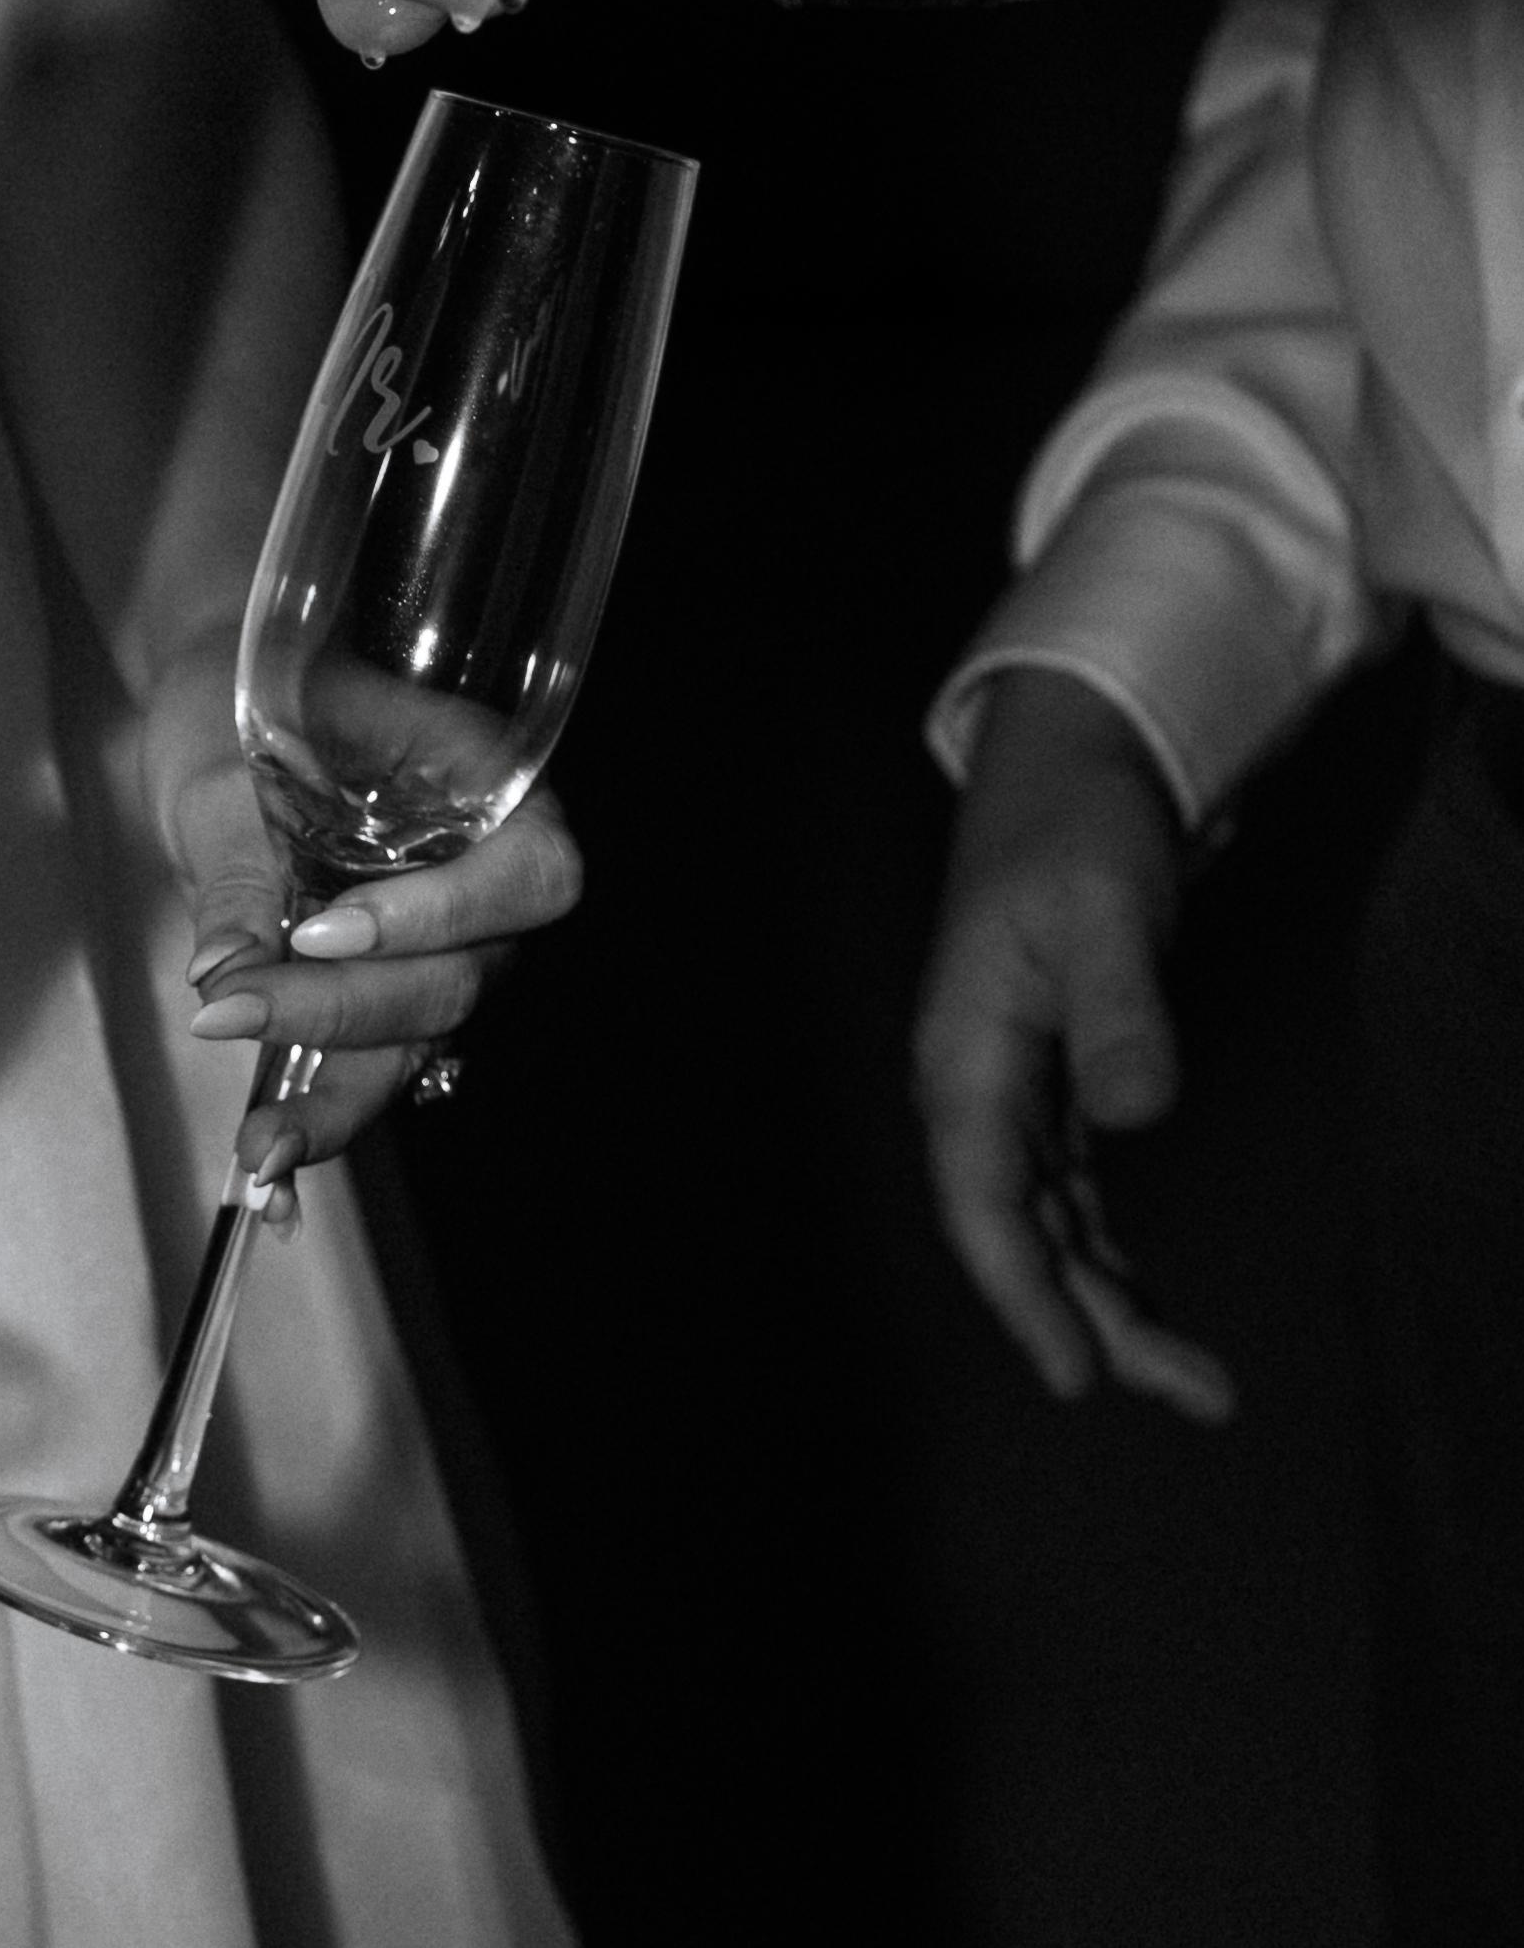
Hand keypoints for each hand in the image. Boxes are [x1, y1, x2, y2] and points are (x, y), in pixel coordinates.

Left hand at [141, 635, 585, 1170]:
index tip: (319, 931)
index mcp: (486, 785)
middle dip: (346, 1010)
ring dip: (339, 1099)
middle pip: (462, 976)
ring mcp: (442, 940)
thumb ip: (240, 865)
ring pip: (420, 1036)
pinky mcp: (385, 987)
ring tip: (260, 1151)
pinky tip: (268, 1174)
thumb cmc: (235, 703)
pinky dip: (323, 1115)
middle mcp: (483, 871)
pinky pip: (375, 1060)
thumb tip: (228, 968)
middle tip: (226, 1012)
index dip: (439, 918)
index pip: (527, 874)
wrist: (212, 698)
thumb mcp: (228, 766)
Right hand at [915, 669, 1233, 1421]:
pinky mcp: (1044, 1081)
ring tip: (1193, 1376)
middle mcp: (972, 1082)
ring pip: (1042, 1223)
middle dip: (1088, 1321)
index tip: (1077, 1375)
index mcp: (966, 1050)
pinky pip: (1065, 1193)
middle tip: (1195, 1393)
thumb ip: (1120, 1010)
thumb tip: (1134, 1116)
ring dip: (1102, 1299)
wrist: (1068, 767)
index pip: (982, 1199)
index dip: (1022, 1295)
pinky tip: (1141, 1297)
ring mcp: (1005, 1086)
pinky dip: (1100, 1250)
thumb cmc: (1077, 827)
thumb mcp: (1109, 905)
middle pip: (1017, 1232)